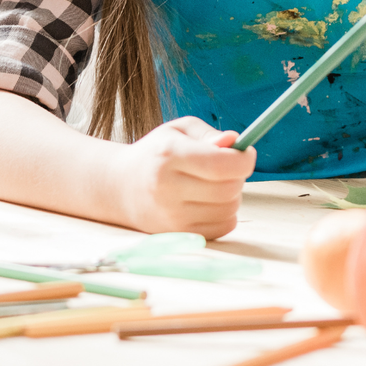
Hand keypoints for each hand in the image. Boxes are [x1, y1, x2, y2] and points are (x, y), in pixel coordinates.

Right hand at [115, 115, 256, 237]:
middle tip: (227, 168)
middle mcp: (168, 188)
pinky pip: (224, 226)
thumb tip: (235, 142)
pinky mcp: (178, 234)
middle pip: (230, 188)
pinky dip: (225, 214)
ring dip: (232, 195)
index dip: (244, 159)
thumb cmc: (156, 153)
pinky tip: (209, 202)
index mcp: (170, 155)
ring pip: (230, 208)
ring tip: (213, 184)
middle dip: (238, 176)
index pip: (222, 164)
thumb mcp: (178, 131)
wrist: (120, 187)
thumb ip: (209, 134)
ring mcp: (172, 216)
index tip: (245, 153)